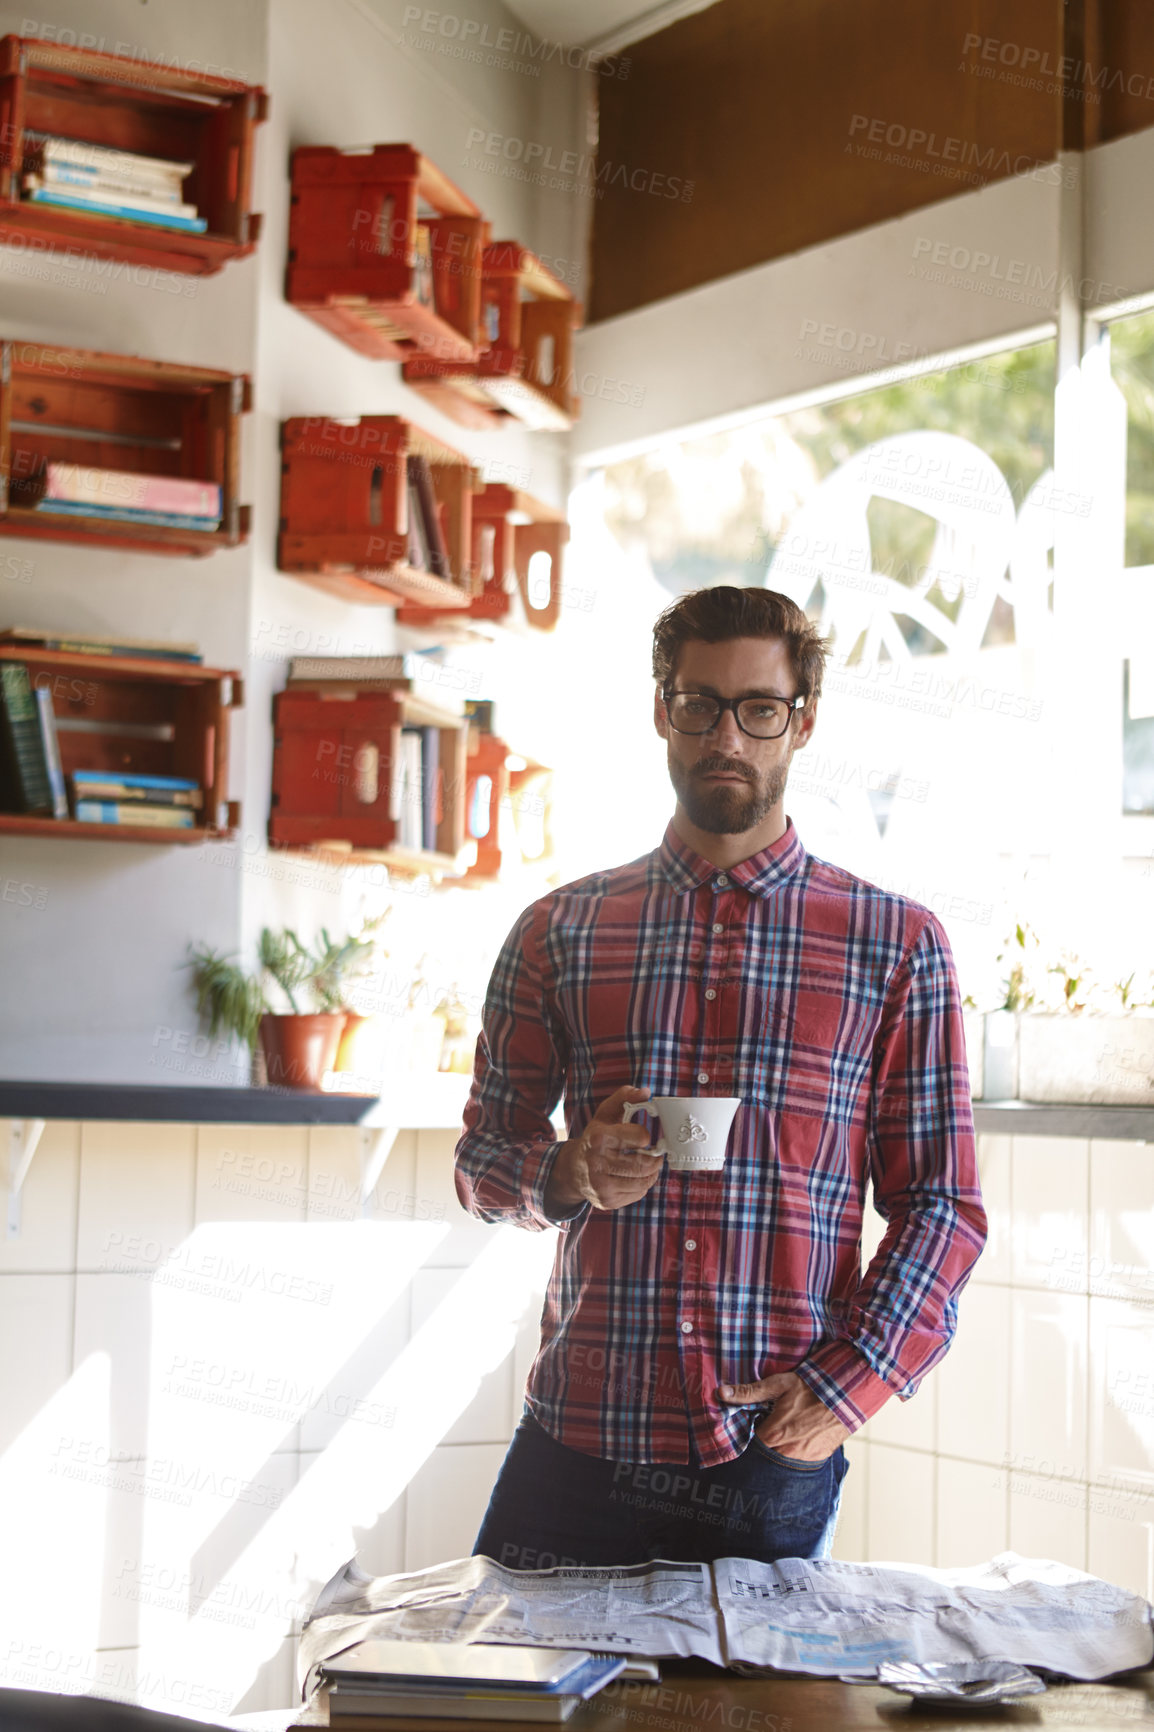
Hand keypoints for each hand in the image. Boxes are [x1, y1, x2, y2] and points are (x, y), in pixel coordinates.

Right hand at [545, 1086, 665, 1212]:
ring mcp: (602, 1185)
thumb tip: (646, 1092)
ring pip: (644, 1181)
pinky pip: (639, 1194)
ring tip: (648, 1164)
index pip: (639, 1136)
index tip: (644, 1137)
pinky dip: (643, 1184)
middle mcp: (597, 1163)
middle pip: (644, 1164)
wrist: (572, 1170)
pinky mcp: (607, 1201)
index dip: (645, 1136)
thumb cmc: (594, 1139)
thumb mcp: (604, 1115)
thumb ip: (624, 1098)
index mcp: (599, 1138)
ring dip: (651, 1172)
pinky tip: (635, 1176)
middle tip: (655, 1153)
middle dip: (655, 1158)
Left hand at [717, 1371, 849, 1462]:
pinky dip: (795, 1451)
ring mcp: (802, 1458)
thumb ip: (749, 1392)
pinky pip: (798, 1460)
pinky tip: (799, 1435)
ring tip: (786, 1429)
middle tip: (769, 1425)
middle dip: (763, 1442)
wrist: (847, 1396)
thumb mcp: (778, 1384)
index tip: (753, 1423)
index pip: (749, 1443)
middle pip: (764, 1453)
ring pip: (780, 1459)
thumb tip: (721, 1393)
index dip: (749, 1432)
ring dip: (779, 1448)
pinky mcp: (816, 1459)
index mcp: (773, 1435)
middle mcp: (786, 1452)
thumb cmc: (811, 1387)